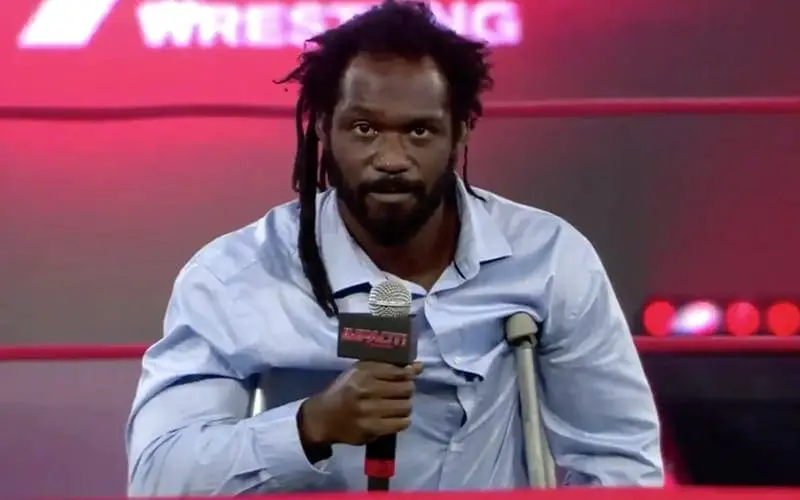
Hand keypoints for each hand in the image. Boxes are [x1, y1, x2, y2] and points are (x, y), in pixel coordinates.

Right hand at [299, 361, 422, 446]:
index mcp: (362, 372)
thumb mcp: (360, 372)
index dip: (408, 374)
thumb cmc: (344, 390)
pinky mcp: (371, 430)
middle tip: (400, 393)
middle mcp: (365, 390)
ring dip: (404, 406)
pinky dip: (401, 420)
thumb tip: (418, 367)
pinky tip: (394, 418)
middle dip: (406, 390)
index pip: (398, 371)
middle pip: (406, 389)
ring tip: (396, 406)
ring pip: (405, 407)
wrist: (323, 418)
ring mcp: (368, 412)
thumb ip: (388, 367)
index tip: (408, 376)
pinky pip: (400, 424)